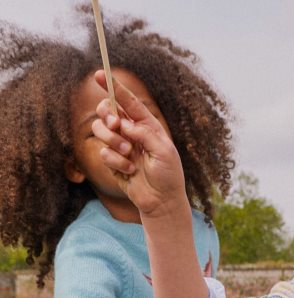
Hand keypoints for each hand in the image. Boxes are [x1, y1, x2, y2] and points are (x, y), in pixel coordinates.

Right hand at [92, 70, 186, 217]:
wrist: (162, 201)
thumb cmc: (168, 175)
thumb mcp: (164, 151)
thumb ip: (144, 134)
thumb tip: (124, 124)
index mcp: (146, 125)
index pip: (128, 102)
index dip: (113, 87)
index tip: (100, 73)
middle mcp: (130, 132)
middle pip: (107, 111)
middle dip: (107, 115)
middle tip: (116, 125)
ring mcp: (120, 146)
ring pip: (100, 130)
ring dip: (113, 141)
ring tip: (129, 154)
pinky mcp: (112, 161)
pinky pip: (104, 153)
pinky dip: (116, 161)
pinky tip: (130, 171)